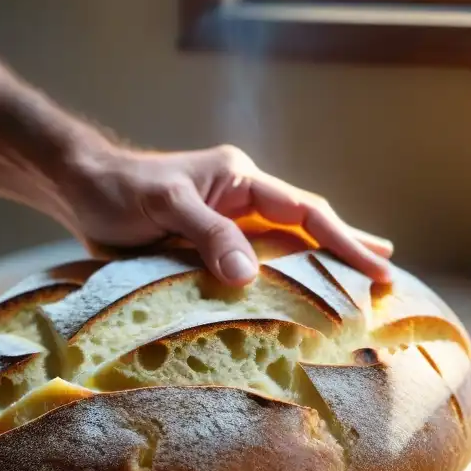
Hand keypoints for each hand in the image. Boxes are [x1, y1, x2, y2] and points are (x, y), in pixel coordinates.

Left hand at [57, 144, 393, 285]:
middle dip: (348, 245)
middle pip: (308, 223)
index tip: (377, 265)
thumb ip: (209, 235)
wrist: (82, 190)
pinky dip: (286, 276)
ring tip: (367, 274)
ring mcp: (231, 222)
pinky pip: (260, 262)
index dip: (343, 239)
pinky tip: (300, 292)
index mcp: (241, 179)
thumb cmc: (120, 191)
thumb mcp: (165, 205)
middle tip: (388, 272)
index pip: (303, 211)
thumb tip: (250, 276)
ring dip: (325, 259)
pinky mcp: (213, 245)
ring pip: (289, 243)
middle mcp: (243, 198)